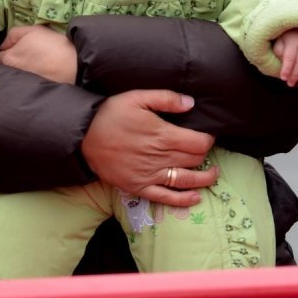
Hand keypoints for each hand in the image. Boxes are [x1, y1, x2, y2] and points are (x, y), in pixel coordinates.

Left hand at [0, 25, 77, 83]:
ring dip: (20, 74)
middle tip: (26, 58)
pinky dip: (29, 82)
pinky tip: (40, 77)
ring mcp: (21, 87)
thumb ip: (13, 35)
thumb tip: (3, 45)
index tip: (16, 51)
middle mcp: (11, 76)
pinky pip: (25, 87)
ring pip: (15, 78)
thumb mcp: (32, 30)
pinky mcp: (32, 94)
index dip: (5, 52)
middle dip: (11, 64)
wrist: (74, 66)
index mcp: (8, 60)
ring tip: (35, 68)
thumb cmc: (53, 45)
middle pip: (5, 70)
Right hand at [81, 90, 217, 206]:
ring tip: (213, 174)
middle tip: (206, 149)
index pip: (199, 142)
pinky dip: (183, 199)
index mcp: (163, 134)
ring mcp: (150, 175)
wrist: (84, 136)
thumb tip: (191, 103)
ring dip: (205, 179)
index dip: (208, 139)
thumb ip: (166, 99)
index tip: (208, 134)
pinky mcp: (139, 187)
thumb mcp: (137, 97)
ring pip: (186, 180)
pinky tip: (195, 197)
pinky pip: (166, 197)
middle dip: (206, 155)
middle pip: (195, 160)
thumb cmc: (111, 113)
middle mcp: (160, 157)